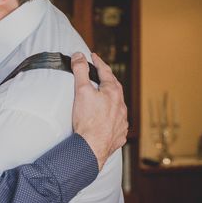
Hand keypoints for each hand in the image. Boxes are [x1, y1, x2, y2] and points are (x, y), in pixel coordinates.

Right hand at [71, 52, 127, 170]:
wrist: (92, 147)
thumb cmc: (87, 120)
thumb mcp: (81, 90)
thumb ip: (80, 71)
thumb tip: (79, 55)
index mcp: (113, 92)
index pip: (106, 72)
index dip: (98, 62)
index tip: (93, 56)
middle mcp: (121, 106)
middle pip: (115, 87)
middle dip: (107, 79)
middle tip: (100, 74)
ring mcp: (122, 121)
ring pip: (118, 105)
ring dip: (111, 99)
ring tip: (104, 97)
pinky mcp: (119, 134)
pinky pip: (118, 122)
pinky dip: (112, 116)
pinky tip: (107, 119)